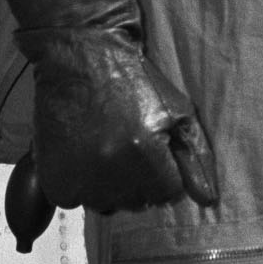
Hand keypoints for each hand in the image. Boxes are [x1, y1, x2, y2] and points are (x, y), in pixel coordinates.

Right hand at [0, 0, 216, 249]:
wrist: (81, 59)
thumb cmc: (134, 80)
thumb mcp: (177, 111)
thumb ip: (196, 159)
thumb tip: (208, 200)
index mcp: (145, 151)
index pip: (168, 194)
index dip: (166, 174)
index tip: (155, 155)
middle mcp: (112, 168)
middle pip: (139, 202)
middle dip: (140, 181)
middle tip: (129, 147)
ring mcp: (80, 175)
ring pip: (107, 204)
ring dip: (110, 186)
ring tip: (106, 150)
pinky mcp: (54, 178)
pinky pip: (75, 200)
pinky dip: (79, 185)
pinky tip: (83, 155)